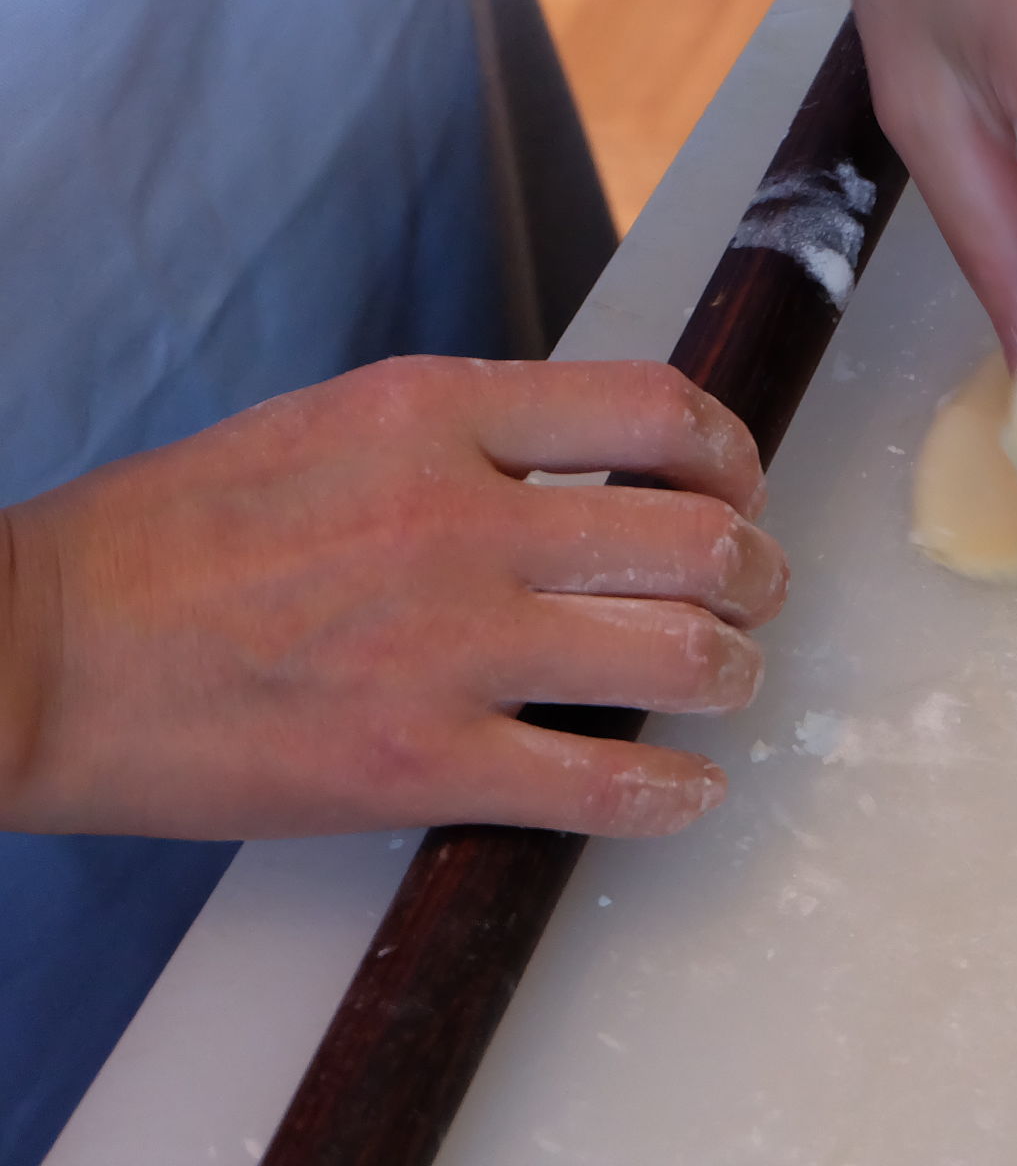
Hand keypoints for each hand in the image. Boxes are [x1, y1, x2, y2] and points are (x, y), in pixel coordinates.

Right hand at [0, 357, 786, 839]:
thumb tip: (595, 466)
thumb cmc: (173, 539)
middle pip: (697, 539)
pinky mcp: (415, 763)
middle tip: (755, 596)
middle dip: (756, 575)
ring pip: (676, 656)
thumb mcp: (333, 427)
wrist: (30, 649)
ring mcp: (445, 645)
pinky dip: (670, 795)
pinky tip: (684, 791)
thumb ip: (469, 438)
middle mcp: (461, 519)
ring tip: (723, 683)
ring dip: (728, 676)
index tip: (737, 487)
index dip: (731, 455)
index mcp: (436, 416)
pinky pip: (601, 783)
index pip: (655, 409)